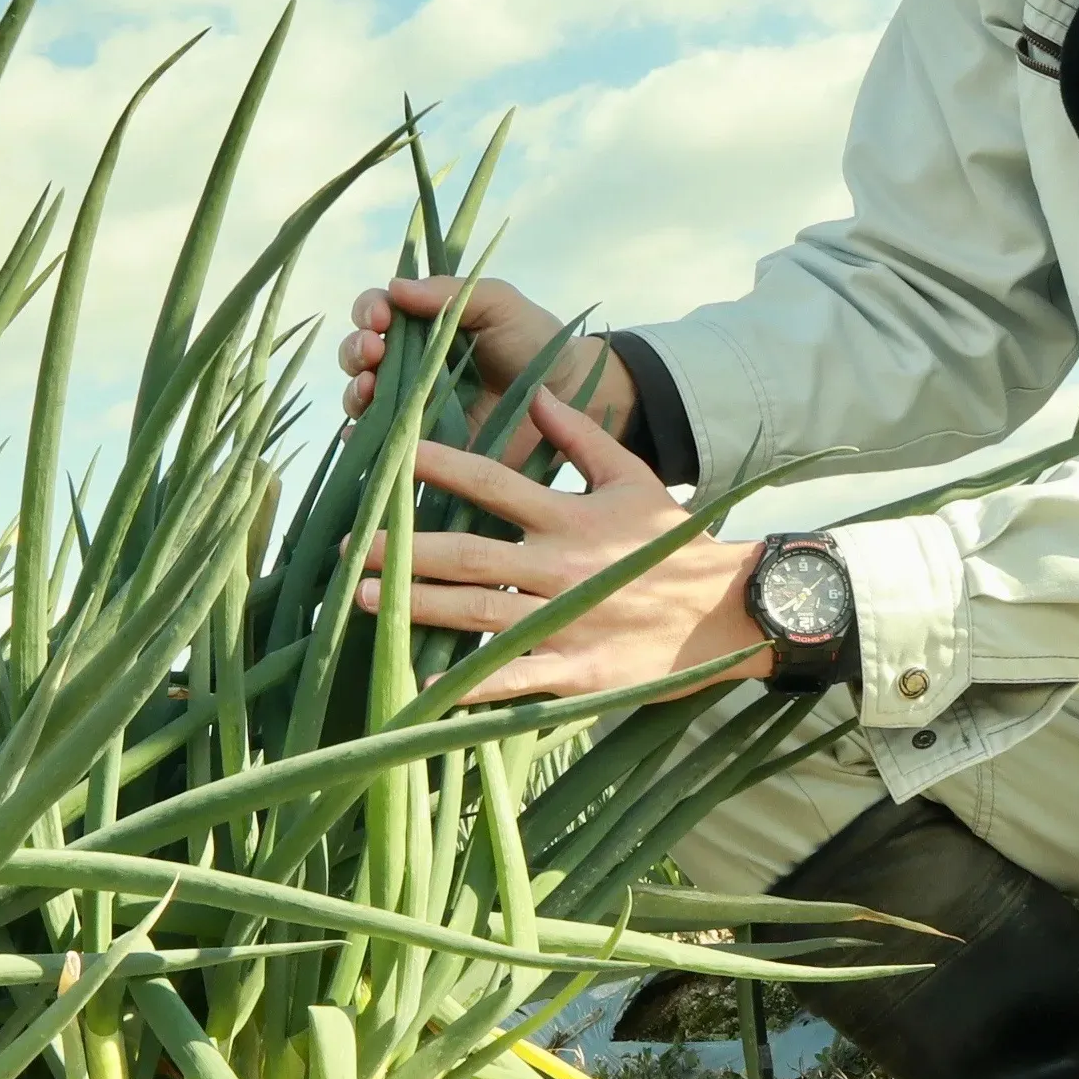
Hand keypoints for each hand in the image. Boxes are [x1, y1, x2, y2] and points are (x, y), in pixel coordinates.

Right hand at [337, 273, 636, 462]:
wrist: (569, 393)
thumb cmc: (534, 339)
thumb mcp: (498, 303)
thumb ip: (451, 292)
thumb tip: (395, 287)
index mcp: (423, 323)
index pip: (378, 310)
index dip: (370, 311)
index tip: (381, 317)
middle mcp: (409, 363)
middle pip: (360, 354)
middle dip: (356, 350)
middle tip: (373, 352)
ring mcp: (413, 405)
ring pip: (363, 398)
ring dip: (355, 391)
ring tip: (369, 391)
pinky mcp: (424, 445)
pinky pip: (383, 444)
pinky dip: (362, 440)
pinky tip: (360, 436)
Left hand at [359, 388, 766, 704]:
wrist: (731, 614)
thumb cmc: (675, 543)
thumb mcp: (634, 479)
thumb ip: (583, 436)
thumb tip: (537, 394)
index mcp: (573, 516)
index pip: (494, 484)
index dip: (441, 467)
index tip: (391, 454)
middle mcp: (563, 568)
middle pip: (470, 556)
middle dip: (403, 551)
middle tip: (347, 546)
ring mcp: (568, 624)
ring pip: (479, 615)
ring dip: (417, 608)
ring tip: (361, 599)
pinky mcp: (578, 674)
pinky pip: (514, 680)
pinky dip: (468, 684)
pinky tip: (421, 683)